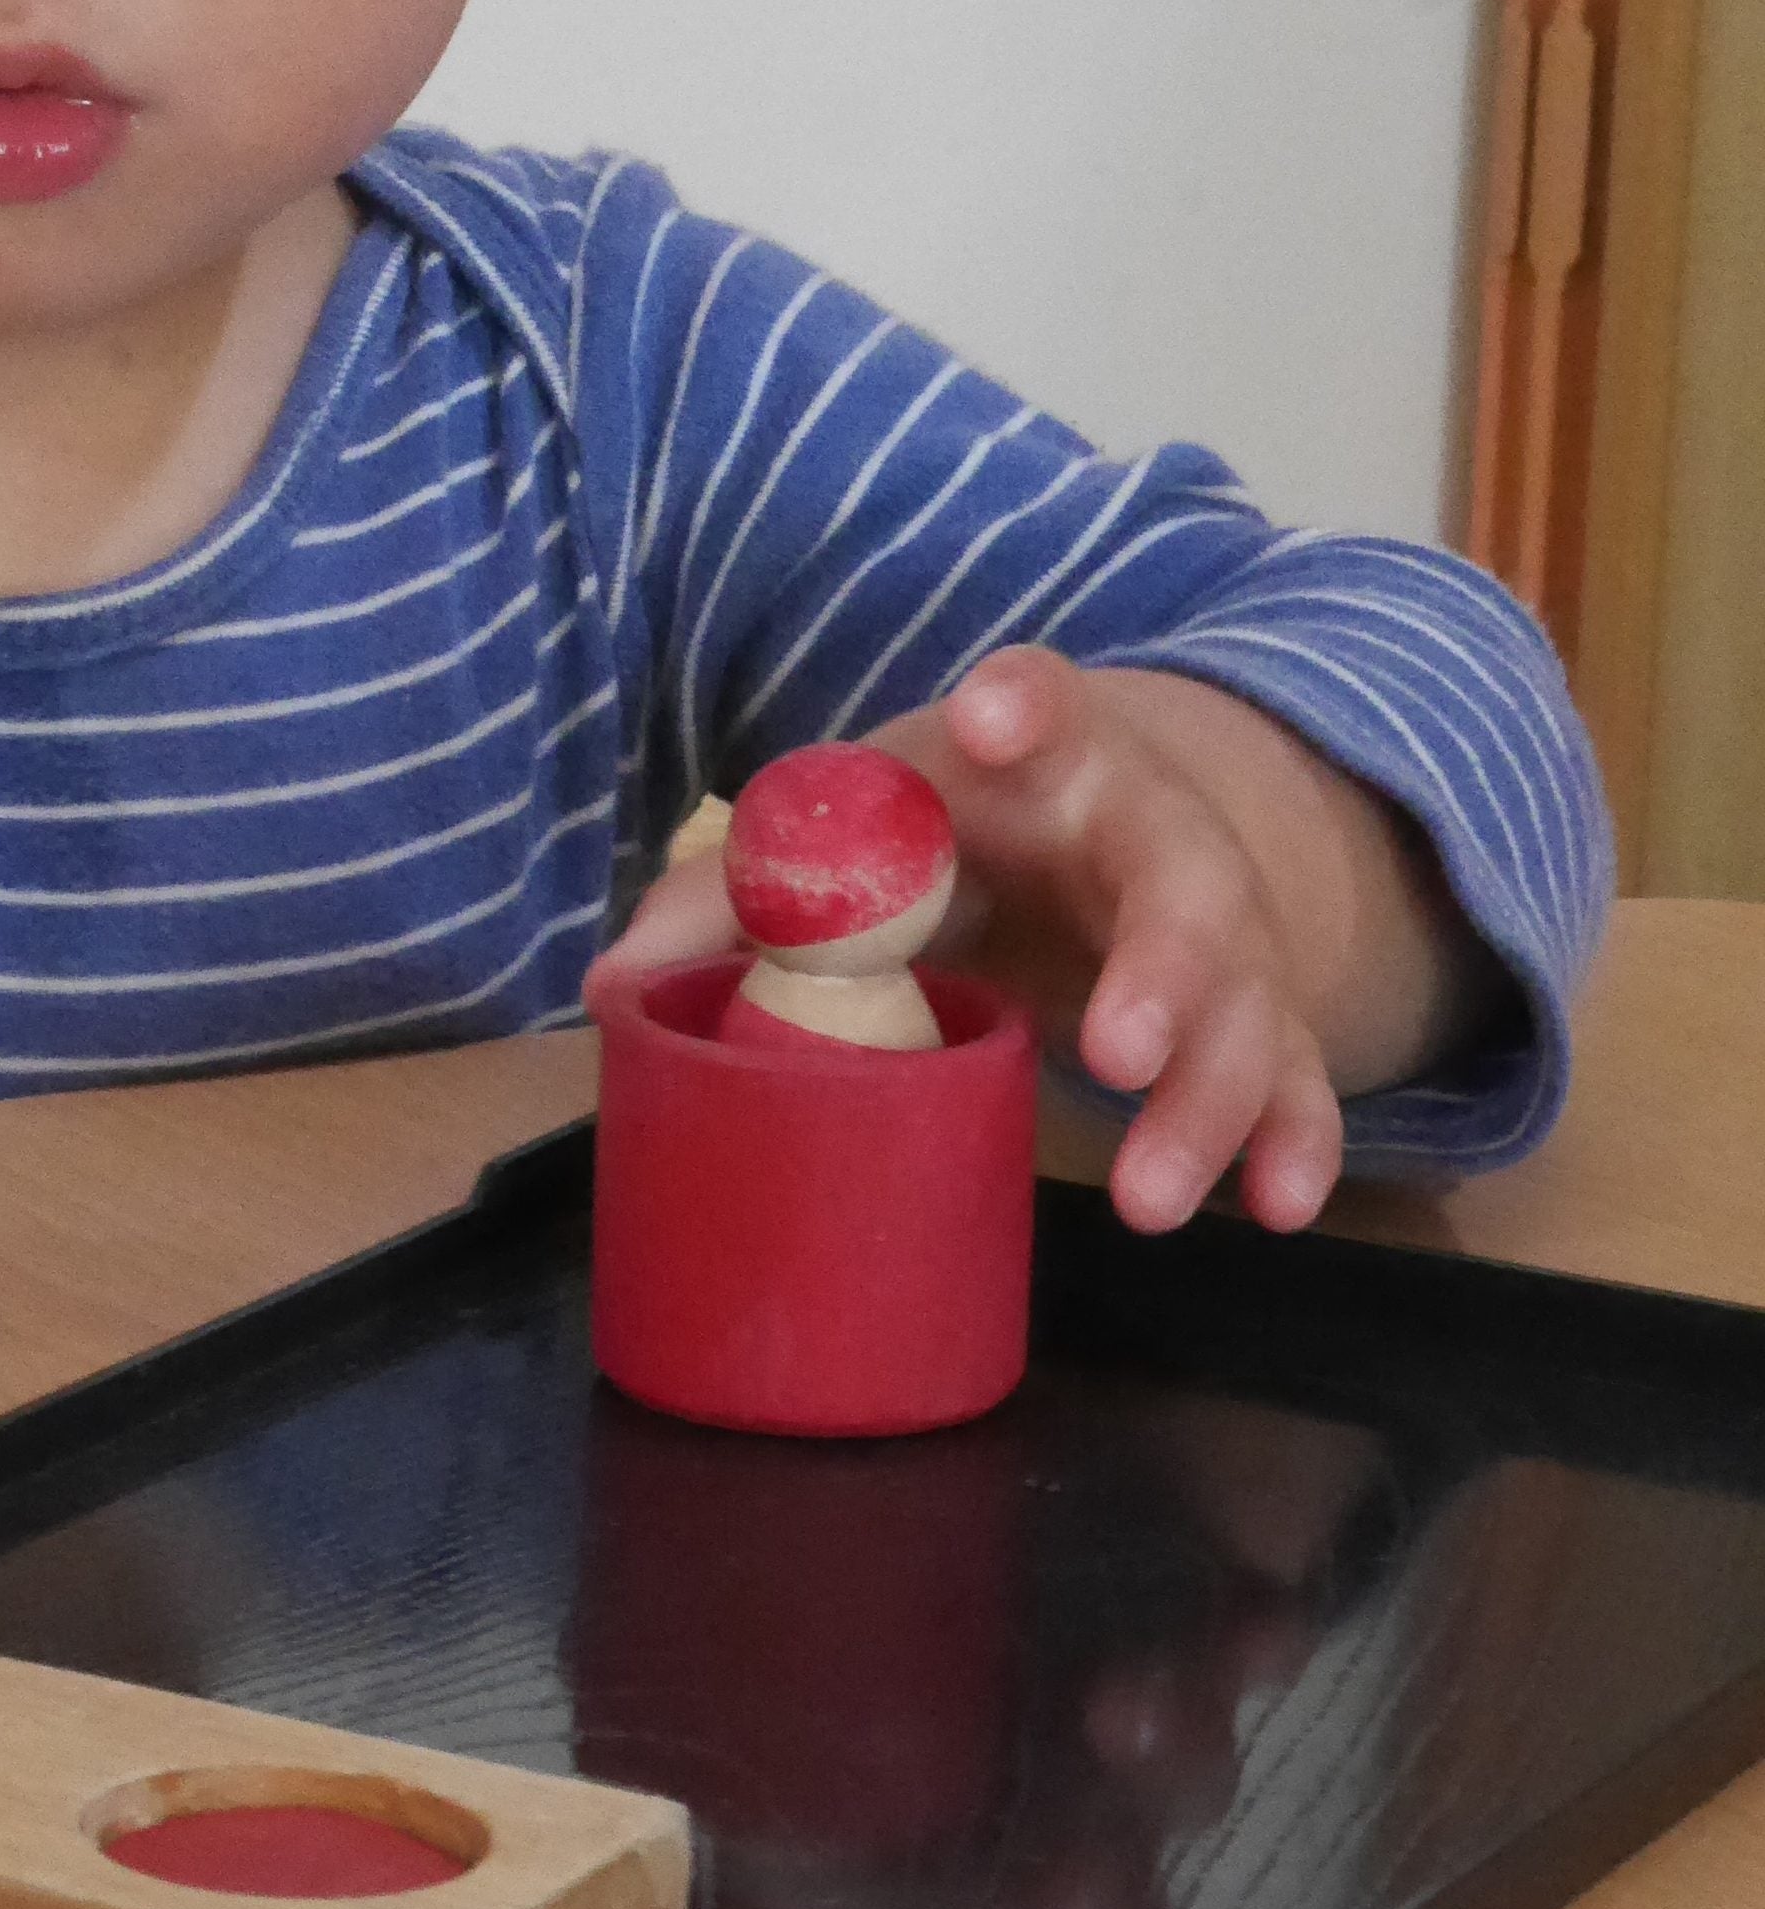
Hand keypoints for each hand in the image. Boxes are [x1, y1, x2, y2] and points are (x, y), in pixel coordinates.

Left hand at [593, 649, 1477, 1237]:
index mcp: (1035, 761)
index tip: (996, 718)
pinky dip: (1295, 1139)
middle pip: (1183, 879)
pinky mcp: (1252, 1017)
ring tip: (1152, 1196)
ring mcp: (1215, 930)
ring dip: (1211, 1097)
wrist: (1085, 838)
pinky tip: (1282, 1207)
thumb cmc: (940, 833)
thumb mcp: (848, 838)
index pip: (1042, 702)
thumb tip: (610, 987)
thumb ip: (731, 896)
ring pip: (1248, 1000)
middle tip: (1120, 1049)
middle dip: (1165, 965)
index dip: (1025, 705)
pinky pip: (1297, 1076)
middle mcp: (1144, 832)